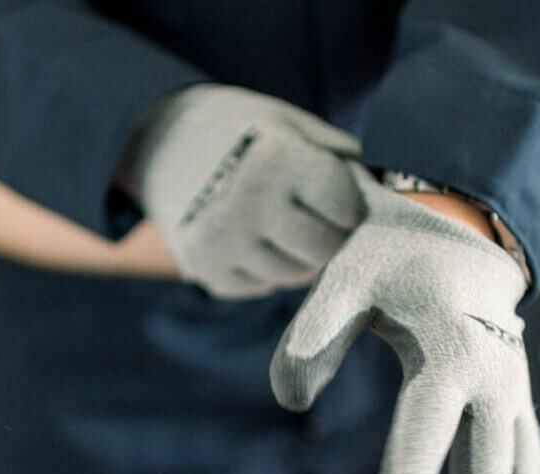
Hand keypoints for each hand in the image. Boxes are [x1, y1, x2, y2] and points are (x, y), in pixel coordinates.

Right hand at [120, 85, 363, 297]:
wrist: (155, 144)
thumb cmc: (235, 128)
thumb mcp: (288, 121)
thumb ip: (339, 155)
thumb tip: (384, 193)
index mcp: (277, 163)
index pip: (346, 210)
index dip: (349, 204)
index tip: (339, 195)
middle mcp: (248, 208)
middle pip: (323, 250)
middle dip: (330, 236)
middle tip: (317, 217)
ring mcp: (223, 245)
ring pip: (294, 274)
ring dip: (299, 254)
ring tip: (281, 224)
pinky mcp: (206, 271)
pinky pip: (262, 285)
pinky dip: (266, 267)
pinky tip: (251, 237)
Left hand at [270, 163, 539, 473]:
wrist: (457, 233)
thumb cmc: (393, 258)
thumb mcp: (345, 278)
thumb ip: (311, 333)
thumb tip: (288, 401)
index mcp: (448, 348)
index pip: (428, 427)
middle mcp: (491, 377)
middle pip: (485, 465)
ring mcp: (509, 391)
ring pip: (522, 469)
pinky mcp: (512, 400)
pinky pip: (533, 458)